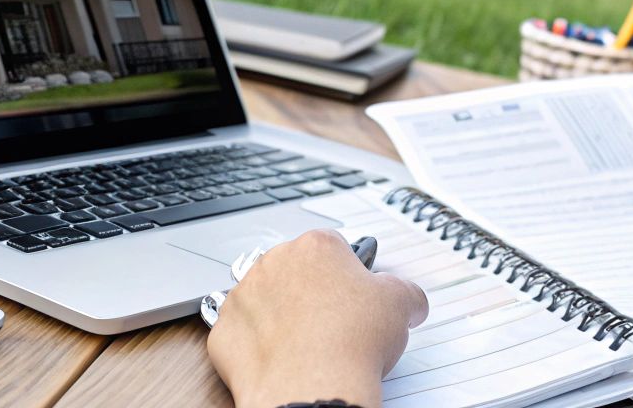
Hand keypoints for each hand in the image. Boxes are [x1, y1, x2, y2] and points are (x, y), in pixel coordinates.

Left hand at [207, 229, 427, 407]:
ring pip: (263, 300)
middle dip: (309, 293)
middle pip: (294, 271)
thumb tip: (410, 299)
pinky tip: (279, 361)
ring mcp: (242, 295)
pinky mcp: (222, 331)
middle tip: (331, 324)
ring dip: (278, 316)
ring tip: (305, 346)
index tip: (352, 294)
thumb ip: (405, 292)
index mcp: (316, 247)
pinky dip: (254, 347)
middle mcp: (274, 262)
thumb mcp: (399, 305)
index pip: (332, 247)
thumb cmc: (352, 341)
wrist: (312, 385)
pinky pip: (239, 334)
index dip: (346, 273)